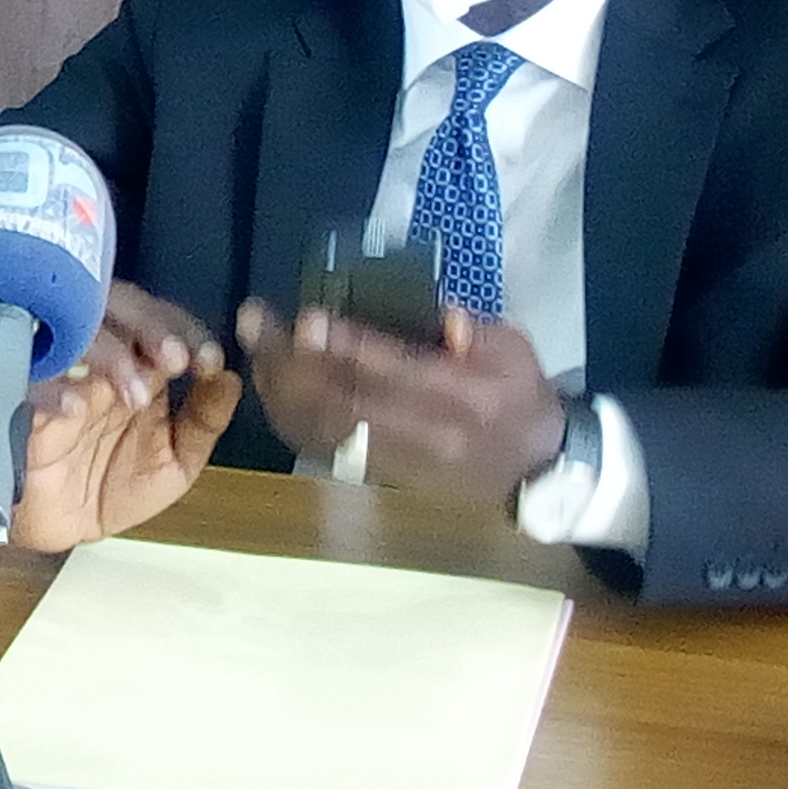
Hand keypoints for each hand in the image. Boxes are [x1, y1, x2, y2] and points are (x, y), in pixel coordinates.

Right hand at [11, 282, 245, 553]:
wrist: (59, 527)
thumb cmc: (113, 485)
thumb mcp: (173, 462)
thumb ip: (203, 422)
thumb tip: (229, 379)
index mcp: (139, 364)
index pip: (164, 324)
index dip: (188, 334)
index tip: (209, 362)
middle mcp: (100, 358)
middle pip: (119, 311)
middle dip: (150, 328)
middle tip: (173, 359)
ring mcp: (60, 376)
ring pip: (78, 337)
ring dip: (110, 358)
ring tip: (134, 394)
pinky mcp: (21, 405)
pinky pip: (31, 386)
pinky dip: (53, 393)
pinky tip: (75, 409)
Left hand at [241, 298, 564, 510]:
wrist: (533, 467)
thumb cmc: (521, 393)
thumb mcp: (516, 349)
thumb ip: (478, 332)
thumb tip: (445, 316)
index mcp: (464, 396)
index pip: (396, 372)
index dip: (347, 347)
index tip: (306, 319)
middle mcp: (426, 433)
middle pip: (346, 401)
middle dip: (292, 361)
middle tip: (256, 321)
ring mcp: (399, 459)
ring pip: (325, 429)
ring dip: (281, 388)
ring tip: (254, 345)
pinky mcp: (381, 472)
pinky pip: (324, 446)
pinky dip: (290, 417)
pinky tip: (268, 384)